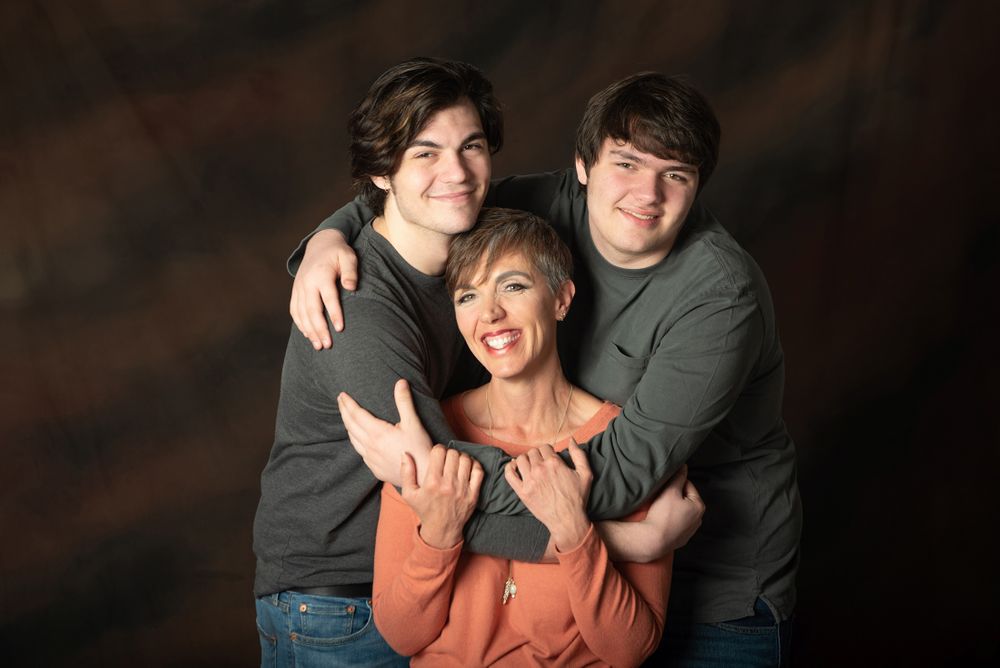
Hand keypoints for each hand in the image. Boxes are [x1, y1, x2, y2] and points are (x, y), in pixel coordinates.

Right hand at [290, 229, 358, 348]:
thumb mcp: (348, 257)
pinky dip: (300, 324)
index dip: (334, 314)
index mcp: (321, 274)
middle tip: (328, 345)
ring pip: (301, 313)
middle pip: (312, 309)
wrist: (320, 243)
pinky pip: (295, 310)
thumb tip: (351, 287)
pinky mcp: (295, 291)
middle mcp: (307, 282)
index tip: (340, 329)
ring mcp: (299, 287)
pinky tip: (308, 335)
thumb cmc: (338, 253)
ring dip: (309, 330)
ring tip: (319, 346)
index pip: (328, 297)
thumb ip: (350, 272)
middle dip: (319, 329)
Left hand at [338, 379, 432, 486]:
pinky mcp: (374, 468)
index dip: (348, 404)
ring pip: (353, 439)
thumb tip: (400, 382)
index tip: (342, 395)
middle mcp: (370, 446)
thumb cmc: (419, 448)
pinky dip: (355, 441)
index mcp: (377, 432)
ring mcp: (370, 458)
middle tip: (340, 401)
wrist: (422, 476)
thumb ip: (404, 402)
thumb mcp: (413, 423)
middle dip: (344, 411)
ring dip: (348, 426)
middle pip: (351, 425)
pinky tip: (359, 439)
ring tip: (347, 417)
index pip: (356, 414)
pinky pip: (360, 451)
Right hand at [401, 446, 482, 548]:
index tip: (437, 454)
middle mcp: (448, 485)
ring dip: (461, 457)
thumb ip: (406, 472)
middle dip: (448, 452)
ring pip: (466, 460)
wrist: (442, 529)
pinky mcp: (473, 494)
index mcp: (432, 482)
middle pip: (453, 454)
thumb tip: (405, 453)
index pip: (439, 452)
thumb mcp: (409, 494)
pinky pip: (478, 471)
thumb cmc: (425, 510)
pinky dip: (474, 464)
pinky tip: (467, 466)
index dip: (437, 449)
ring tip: (456, 462)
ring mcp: (462, 489)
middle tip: (446, 458)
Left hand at [505, 441, 592, 550]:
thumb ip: (579, 454)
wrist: (567, 520)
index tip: (550, 459)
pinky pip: (509, 474)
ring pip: (521, 459)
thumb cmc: (578, 498)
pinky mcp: (522, 492)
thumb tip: (571, 439)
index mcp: (554, 463)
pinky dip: (510, 468)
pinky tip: (514, 468)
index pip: (544, 447)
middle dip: (537, 456)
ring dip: (525, 460)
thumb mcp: (585, 474)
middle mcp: (540, 469)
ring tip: (530, 466)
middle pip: (532, 452)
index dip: (548, 452)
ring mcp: (529, 481)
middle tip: (541, 464)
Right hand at [643, 465, 703, 551]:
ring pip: (682, 511)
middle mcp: (699, 519)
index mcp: (699, 506)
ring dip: (673, 508)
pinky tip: (663, 520)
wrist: (653, 540)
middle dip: (675, 496)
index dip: (675, 484)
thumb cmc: (663, 514)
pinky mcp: (682, 539)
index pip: (688, 485)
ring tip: (661, 509)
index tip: (665, 488)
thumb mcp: (670, 490)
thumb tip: (683, 466)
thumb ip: (678, 476)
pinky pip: (677, 523)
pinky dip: (672, 520)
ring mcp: (691, 530)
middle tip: (662, 498)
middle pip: (686, 499)